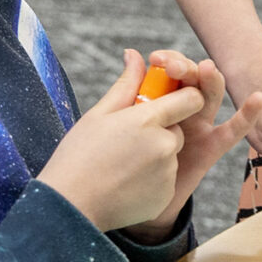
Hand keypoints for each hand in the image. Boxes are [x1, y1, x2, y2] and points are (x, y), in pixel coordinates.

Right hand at [37, 51, 204, 231]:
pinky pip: (165, 179)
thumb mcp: (99, 114)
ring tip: (121, 164)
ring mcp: (167, 172)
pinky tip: (124, 183)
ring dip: (154, 155)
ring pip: (170, 155)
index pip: (190, 98)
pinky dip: (151, 179)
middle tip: (126, 141)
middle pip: (177, 129)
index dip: (182, 98)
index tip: (168, 102)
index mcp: (149, 119)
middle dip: (160, 130)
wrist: (71, 206)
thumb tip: (136, 55)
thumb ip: (126, 84)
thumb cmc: (79, 155)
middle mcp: (165, 144)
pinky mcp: (166, 195)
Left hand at [118, 49, 261, 241]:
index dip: (168, 60)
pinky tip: (259, 98)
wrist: (135, 195)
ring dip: (210, 80)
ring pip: (211, 97)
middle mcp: (183, 107)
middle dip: (185, 68)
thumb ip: (129, 88)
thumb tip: (131, 53)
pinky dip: (248, 115)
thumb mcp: (126, 120)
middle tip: (172, 66)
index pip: (172, 69)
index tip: (157, 59)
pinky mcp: (212, 146)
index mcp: (162, 98)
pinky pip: (233, 131)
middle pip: (192, 79)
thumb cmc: (128, 156)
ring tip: (206, 69)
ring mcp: (201, 125)